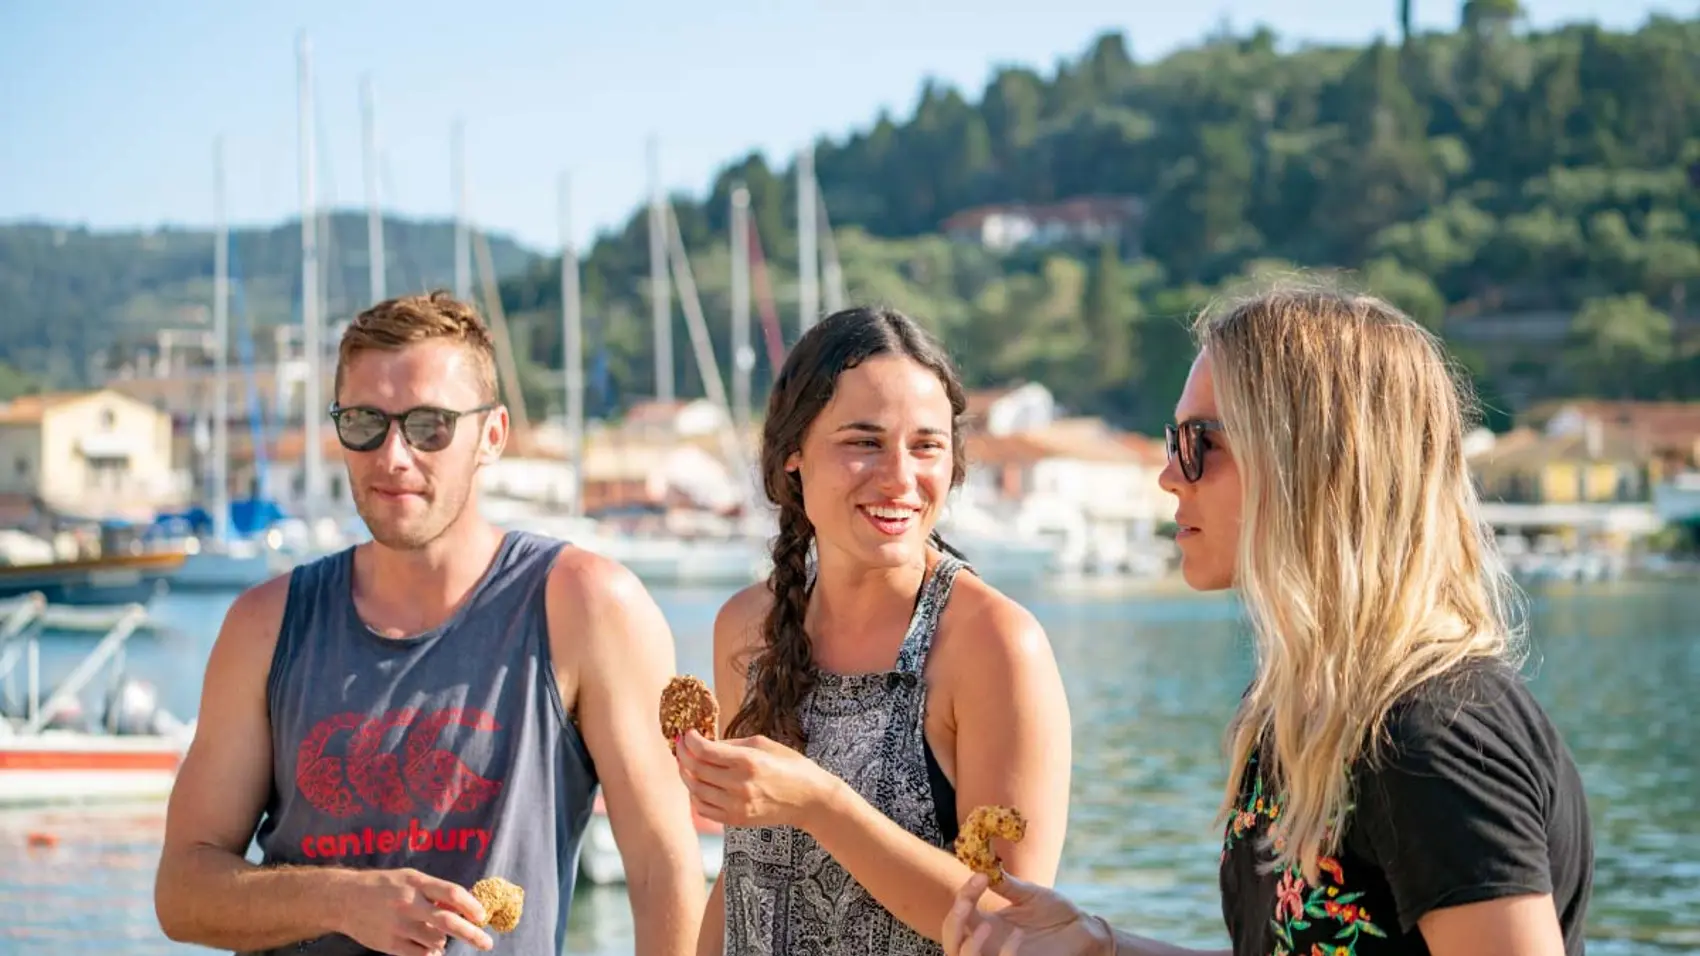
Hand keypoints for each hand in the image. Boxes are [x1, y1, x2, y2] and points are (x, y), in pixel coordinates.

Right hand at [334, 867, 492, 954]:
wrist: (344, 899)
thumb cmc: (383, 886)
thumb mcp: (409, 879)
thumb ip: (434, 891)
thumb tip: (463, 907)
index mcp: (416, 883)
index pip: (451, 894)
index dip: (471, 906)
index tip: (482, 917)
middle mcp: (409, 904)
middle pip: (448, 922)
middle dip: (472, 934)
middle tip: (487, 943)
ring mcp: (398, 926)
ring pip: (436, 941)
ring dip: (444, 941)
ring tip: (435, 935)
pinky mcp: (390, 944)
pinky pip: (420, 953)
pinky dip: (431, 952)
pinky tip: (429, 947)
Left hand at [675, 729, 839, 829]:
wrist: (809, 800)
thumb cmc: (790, 766)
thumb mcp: (764, 744)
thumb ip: (732, 744)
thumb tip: (705, 743)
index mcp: (748, 761)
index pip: (705, 751)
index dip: (690, 741)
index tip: (686, 733)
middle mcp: (740, 785)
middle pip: (696, 770)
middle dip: (683, 754)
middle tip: (680, 745)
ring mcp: (737, 805)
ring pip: (696, 790)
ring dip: (686, 775)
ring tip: (686, 764)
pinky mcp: (736, 820)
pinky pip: (704, 809)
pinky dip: (695, 796)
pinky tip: (698, 784)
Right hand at [943, 872, 1113, 955]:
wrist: (1083, 930)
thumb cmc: (1056, 912)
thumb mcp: (1028, 894)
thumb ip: (1005, 884)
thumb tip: (982, 862)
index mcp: (988, 924)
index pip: (959, 916)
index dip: (962, 897)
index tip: (980, 876)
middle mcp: (990, 945)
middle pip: (952, 944)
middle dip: (953, 923)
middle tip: (966, 903)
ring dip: (970, 946)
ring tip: (986, 925)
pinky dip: (1005, 952)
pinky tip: (1018, 935)